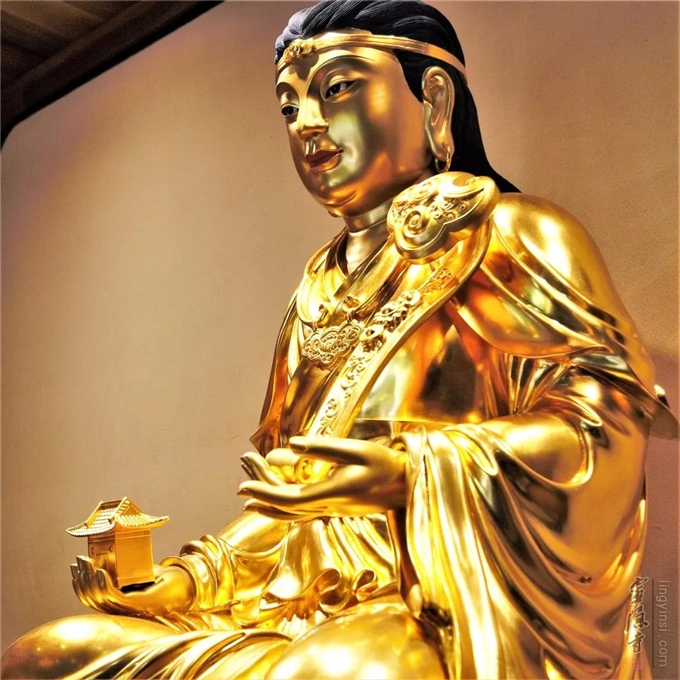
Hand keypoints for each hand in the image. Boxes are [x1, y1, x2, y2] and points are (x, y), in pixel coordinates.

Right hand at [71, 557, 192, 616]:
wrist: (182, 583)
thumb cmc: (159, 577)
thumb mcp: (134, 569)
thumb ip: (120, 565)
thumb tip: (105, 550)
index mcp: (114, 603)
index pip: (89, 597)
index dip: (78, 583)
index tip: (74, 565)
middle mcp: (118, 609)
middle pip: (90, 599)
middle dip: (81, 579)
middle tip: (79, 560)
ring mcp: (127, 609)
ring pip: (99, 599)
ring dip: (90, 581)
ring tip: (88, 564)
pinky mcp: (138, 605)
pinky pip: (115, 598)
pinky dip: (105, 585)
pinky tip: (100, 571)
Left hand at [238, 436, 405, 518]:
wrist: (410, 485)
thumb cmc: (387, 463)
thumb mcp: (357, 450)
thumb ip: (323, 448)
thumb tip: (291, 445)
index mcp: (333, 493)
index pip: (289, 498)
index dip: (264, 492)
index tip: (243, 484)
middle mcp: (330, 507)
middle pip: (286, 507)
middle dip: (261, 493)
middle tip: (241, 480)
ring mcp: (333, 510)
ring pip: (293, 514)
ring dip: (269, 503)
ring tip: (249, 496)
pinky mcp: (336, 508)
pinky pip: (303, 513)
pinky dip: (284, 509)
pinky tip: (275, 503)